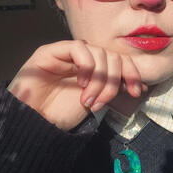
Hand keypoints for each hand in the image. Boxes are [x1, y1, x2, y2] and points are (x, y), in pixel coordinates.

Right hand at [8, 40, 143, 130]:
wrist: (32, 124)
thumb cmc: (60, 114)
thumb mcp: (95, 101)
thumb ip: (113, 89)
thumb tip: (140, 85)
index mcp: (94, 67)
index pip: (120, 60)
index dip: (131, 72)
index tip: (135, 91)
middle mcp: (82, 57)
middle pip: (112, 56)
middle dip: (113, 80)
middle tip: (102, 102)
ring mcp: (66, 53)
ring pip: (99, 52)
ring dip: (100, 79)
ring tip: (89, 99)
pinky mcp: (50, 51)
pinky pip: (78, 48)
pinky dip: (87, 66)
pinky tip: (81, 83)